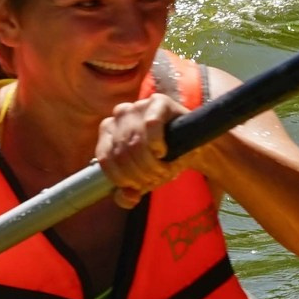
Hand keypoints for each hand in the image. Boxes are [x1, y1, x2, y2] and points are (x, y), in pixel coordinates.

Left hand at [96, 93, 192, 208]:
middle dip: (141, 174)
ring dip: (151, 164)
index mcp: (108, 131)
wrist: (193, 147)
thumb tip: (127, 197)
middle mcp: (119, 115)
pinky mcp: (158, 101)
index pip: (105, 158)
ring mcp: (137, 105)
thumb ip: (128, 194)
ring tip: (164, 169)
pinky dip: (158, 144)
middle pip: (122, 153)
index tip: (138, 186)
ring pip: (135, 142)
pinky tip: (164, 151)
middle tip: (157, 179)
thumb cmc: (163, 161)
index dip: (122, 178)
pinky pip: (151, 125)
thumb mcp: (143, 181)